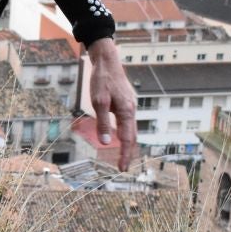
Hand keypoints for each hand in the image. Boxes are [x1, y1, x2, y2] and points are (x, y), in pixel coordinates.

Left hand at [85, 37, 138, 169]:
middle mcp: (131, 111)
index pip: (127, 139)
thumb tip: (105, 143)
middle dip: (127, 152)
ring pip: (131, 130)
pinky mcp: (125, 104)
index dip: (124, 155)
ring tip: (122, 156)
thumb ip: (102, 122)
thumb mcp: (98, 102)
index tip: (122, 168)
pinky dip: (126, 134)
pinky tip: (120, 137)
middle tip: (122, 167)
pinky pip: (127, 123)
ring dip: (127, 144)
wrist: (107, 62)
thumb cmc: (102, 81)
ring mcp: (130, 107)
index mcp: (126, 112)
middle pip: (132, 137)